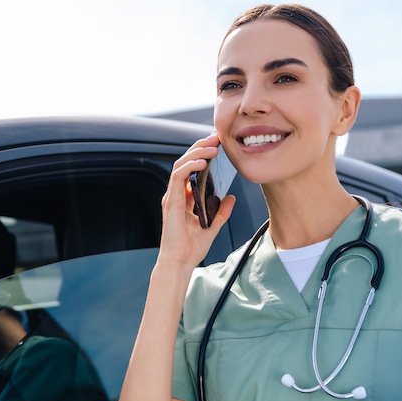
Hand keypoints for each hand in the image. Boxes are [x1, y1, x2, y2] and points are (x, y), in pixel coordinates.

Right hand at [157, 134, 235, 268]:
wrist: (180, 262)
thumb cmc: (191, 248)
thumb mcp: (213, 226)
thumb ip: (222, 212)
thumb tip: (230, 197)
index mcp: (184, 198)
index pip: (192, 169)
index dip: (203, 154)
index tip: (218, 145)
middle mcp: (176, 195)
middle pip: (185, 162)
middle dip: (200, 147)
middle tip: (216, 138)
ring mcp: (172, 197)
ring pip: (179, 165)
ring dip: (196, 152)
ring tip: (212, 147)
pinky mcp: (170, 202)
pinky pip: (177, 176)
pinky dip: (189, 166)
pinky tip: (202, 162)